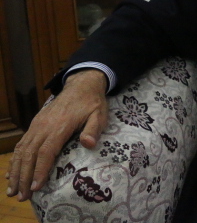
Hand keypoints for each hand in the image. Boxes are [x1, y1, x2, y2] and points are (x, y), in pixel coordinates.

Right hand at [6, 69, 107, 200]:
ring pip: (22, 151)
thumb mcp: (99, 115)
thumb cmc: (92, 103)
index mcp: (59, 127)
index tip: (35, 187)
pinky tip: (11, 172)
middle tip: (21, 196)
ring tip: (12, 190)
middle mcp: (44, 127)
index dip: (39, 170)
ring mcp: (37, 126)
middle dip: (24, 177)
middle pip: (30, 155)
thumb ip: (93, 129)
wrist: (81, 85)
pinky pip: (21, 144)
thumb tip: (88, 144)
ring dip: (16, 171)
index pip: (46, 152)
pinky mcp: (35, 125)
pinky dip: (15, 159)